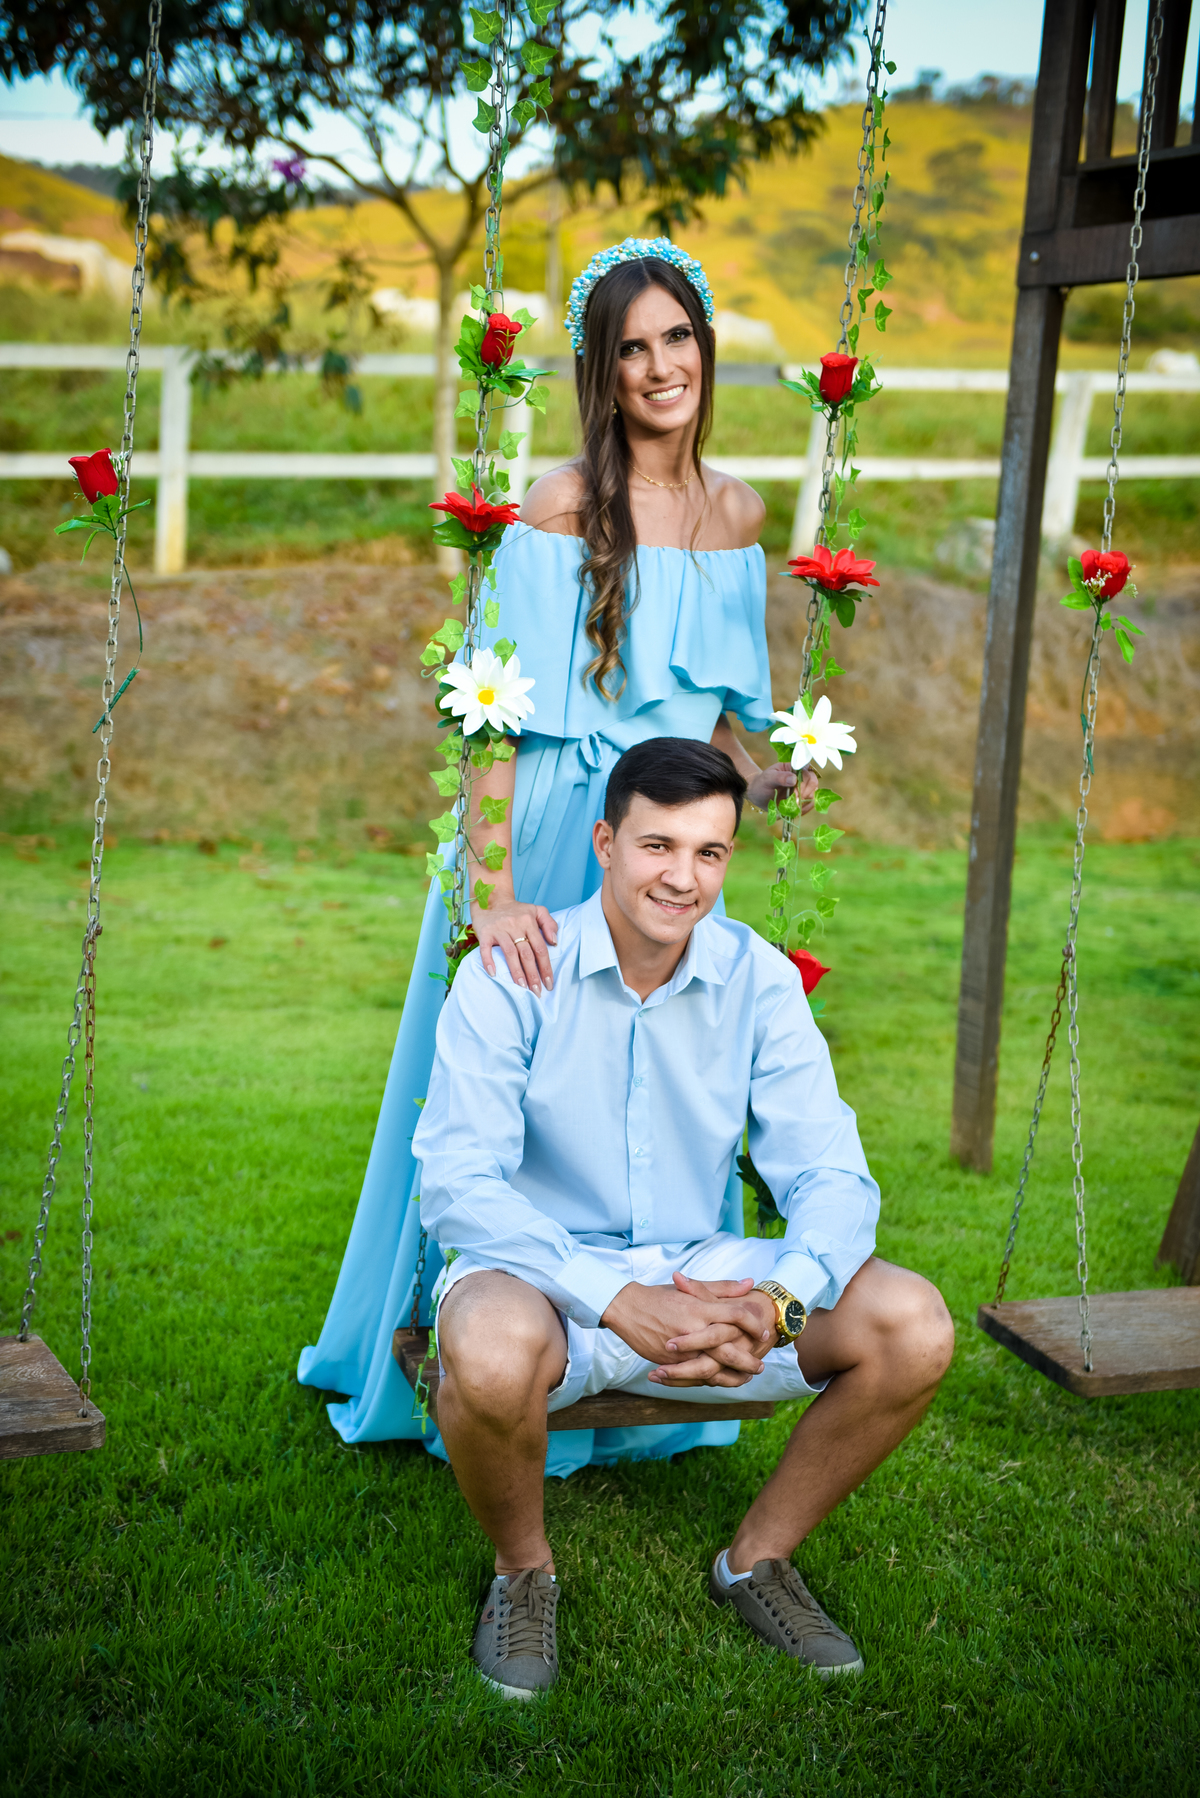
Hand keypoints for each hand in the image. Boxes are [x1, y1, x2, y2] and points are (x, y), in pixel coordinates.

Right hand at [470, 895, 557, 994]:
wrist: (491, 898)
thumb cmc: (516, 909)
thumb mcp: (536, 910)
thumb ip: (549, 923)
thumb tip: (554, 942)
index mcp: (529, 922)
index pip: (540, 948)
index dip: (546, 967)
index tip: (549, 983)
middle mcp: (515, 925)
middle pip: (527, 954)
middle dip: (533, 975)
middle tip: (537, 992)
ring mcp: (499, 929)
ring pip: (510, 953)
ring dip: (516, 972)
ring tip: (522, 987)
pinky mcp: (485, 932)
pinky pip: (486, 949)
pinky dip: (489, 961)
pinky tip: (493, 974)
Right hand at [601, 1274, 773, 1388]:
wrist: (627, 1308)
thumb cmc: (661, 1295)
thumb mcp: (691, 1287)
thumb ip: (722, 1287)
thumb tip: (750, 1282)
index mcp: (700, 1308)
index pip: (736, 1316)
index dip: (753, 1324)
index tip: (763, 1331)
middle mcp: (694, 1329)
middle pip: (728, 1350)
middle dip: (748, 1361)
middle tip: (760, 1366)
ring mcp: (682, 1349)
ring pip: (713, 1369)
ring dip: (732, 1377)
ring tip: (745, 1378)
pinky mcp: (670, 1362)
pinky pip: (694, 1376)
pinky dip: (710, 1380)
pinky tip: (721, 1381)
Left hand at [745, 763, 818, 815]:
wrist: (757, 794)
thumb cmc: (762, 783)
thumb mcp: (768, 778)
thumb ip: (780, 777)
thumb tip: (794, 779)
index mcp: (795, 769)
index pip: (809, 774)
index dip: (805, 784)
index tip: (795, 793)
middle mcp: (802, 779)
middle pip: (813, 785)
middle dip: (804, 795)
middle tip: (793, 801)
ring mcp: (802, 790)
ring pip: (812, 797)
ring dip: (803, 804)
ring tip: (791, 806)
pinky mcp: (800, 801)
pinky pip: (808, 806)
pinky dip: (802, 810)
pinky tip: (792, 811)